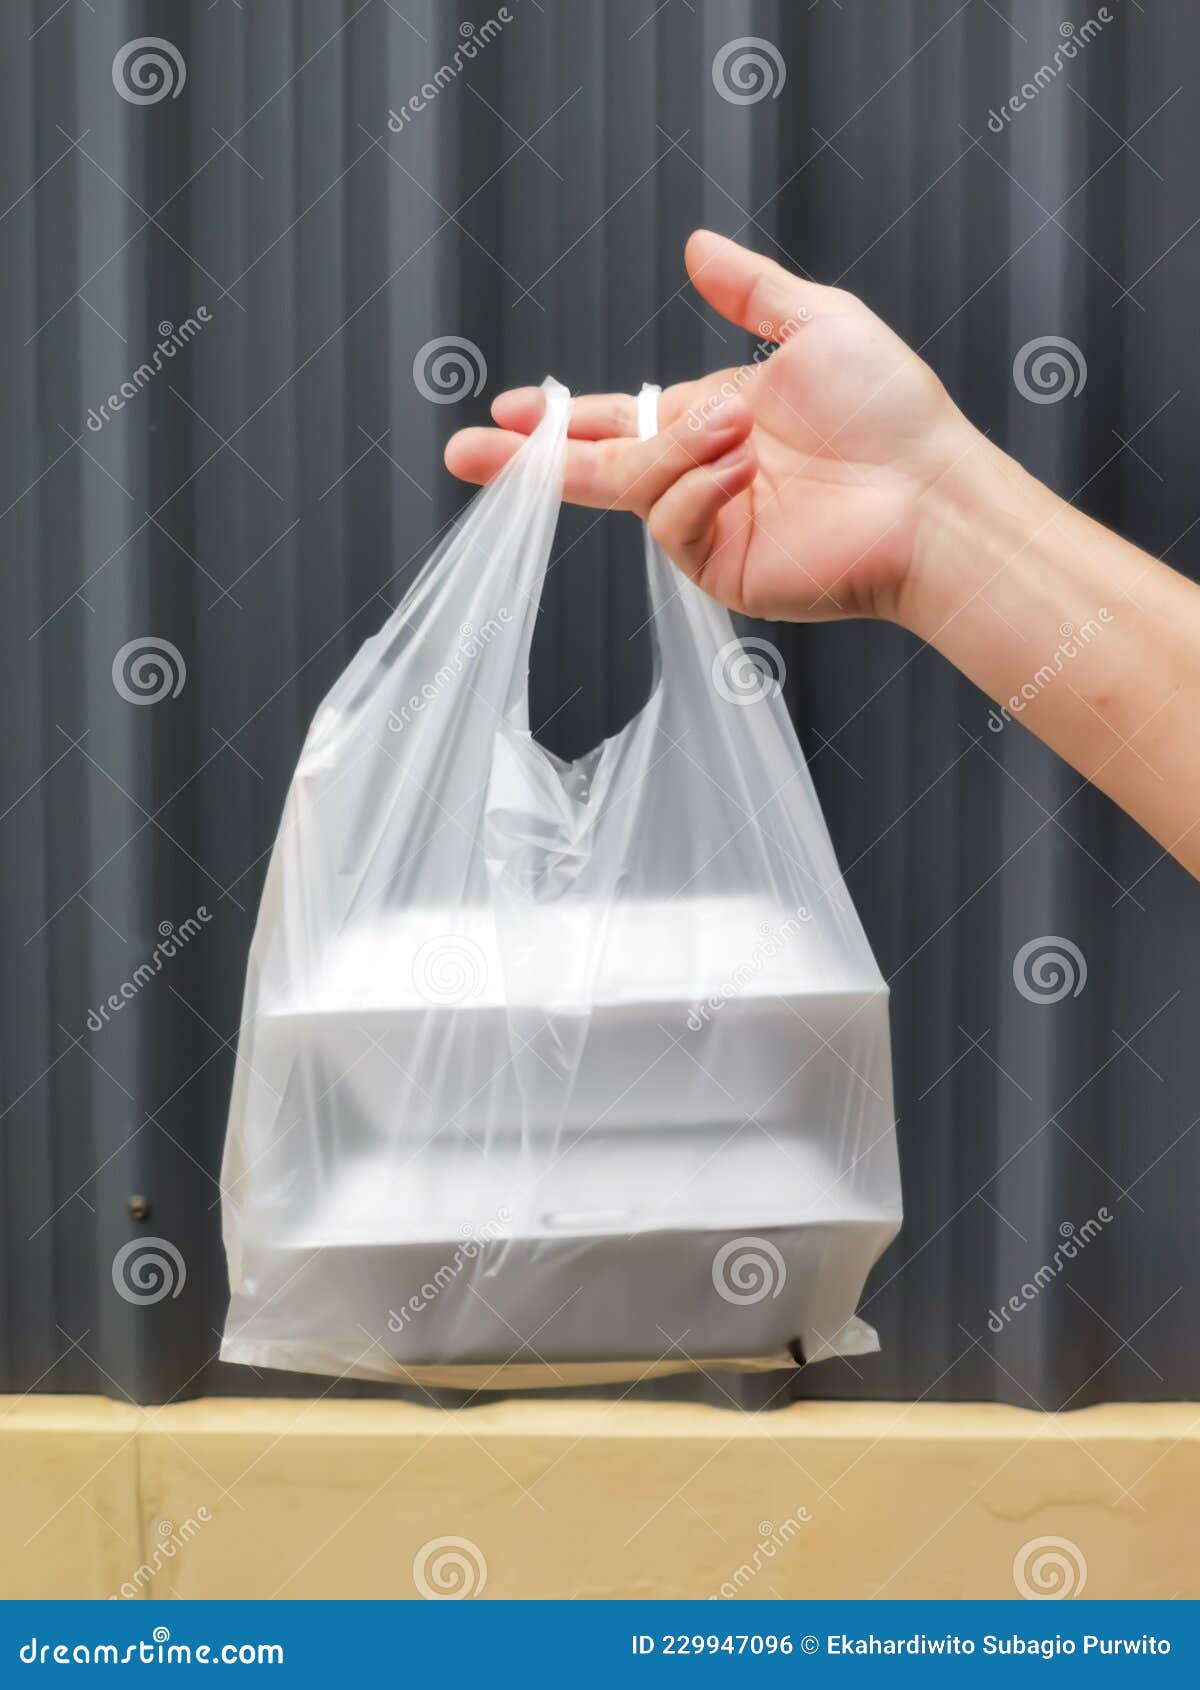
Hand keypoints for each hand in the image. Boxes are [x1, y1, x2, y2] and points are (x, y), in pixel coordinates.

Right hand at [445, 230, 977, 624]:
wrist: (931, 494)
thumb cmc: (891, 413)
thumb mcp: (819, 324)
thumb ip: (750, 289)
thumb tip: (695, 249)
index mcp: (715, 419)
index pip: (620, 419)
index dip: (560, 420)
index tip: (505, 412)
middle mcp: (701, 474)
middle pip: (596, 468)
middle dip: (530, 462)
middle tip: (467, 452)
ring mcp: (708, 525)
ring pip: (642, 484)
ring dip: (679, 450)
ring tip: (744, 433)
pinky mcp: (719, 568)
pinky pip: (673, 523)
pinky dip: (700, 489)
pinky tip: (745, 471)